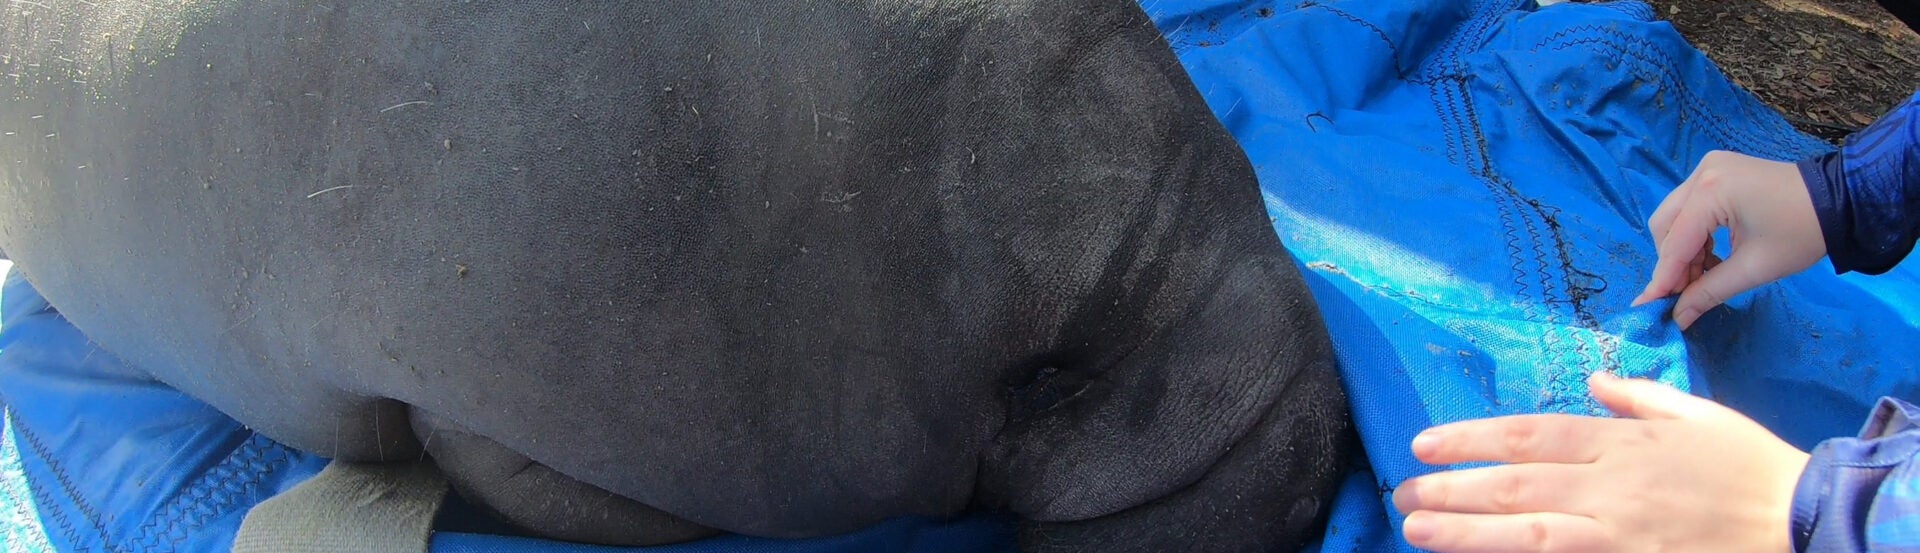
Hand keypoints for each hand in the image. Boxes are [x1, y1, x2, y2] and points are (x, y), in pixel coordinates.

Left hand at [1393, 372, 1809, 552]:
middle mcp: (1611, 486)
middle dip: (1451, 488)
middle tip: (1401, 492)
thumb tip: (1593, 382)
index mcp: (1621, 442)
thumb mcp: (1694, 415)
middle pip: (1515, 486)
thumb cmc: (1748, 464)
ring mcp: (1620, 534)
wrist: (1802, 520)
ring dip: (1466, 532)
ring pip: (1529, 533)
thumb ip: (1636, 397)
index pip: (1529, 436)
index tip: (1424, 443)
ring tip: (1416, 528)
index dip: (1471, 439)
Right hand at [1632, 150, 1825, 329]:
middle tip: (1686, 293)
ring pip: (1675, 217)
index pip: (1675, 243)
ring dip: (1684, 250)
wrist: (1841, 200)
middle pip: (1665, 226)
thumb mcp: (1755, 268)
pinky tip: (1712, 255)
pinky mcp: (1718, 171)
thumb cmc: (1802, 234)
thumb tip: (1677, 318)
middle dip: (1673, 262)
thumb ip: (1709, 292)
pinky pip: (1690, 207)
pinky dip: (1695, 234)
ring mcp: (1709, 168)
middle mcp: (1703, 173)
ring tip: (1704, 275)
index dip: (1663, 279)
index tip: (1648, 308)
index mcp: (1712, 191)